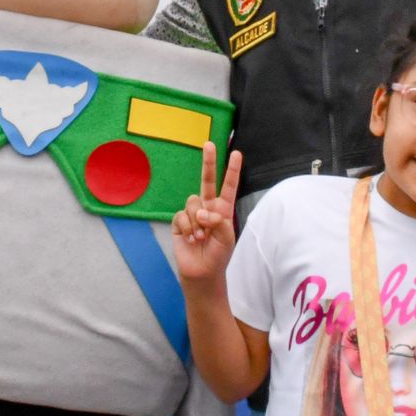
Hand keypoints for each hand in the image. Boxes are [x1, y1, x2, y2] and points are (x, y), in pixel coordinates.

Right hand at [172, 143, 241, 284]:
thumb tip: (202, 212)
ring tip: (201, 237)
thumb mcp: (226, 237)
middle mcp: (207, 208)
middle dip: (208, 162)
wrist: (202, 272)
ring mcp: (192, 214)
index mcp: (223, 209)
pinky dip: (188, 228)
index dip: (232, 171)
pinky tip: (191, 239)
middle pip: (207, 181)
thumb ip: (218, 221)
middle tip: (209, 144)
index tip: (236, 154)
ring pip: (193, 202)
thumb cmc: (218, 255)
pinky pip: (182, 216)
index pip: (228, 186)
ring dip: (198, 221)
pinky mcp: (179, 222)